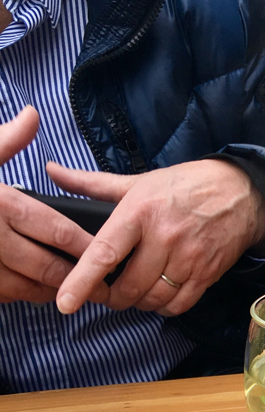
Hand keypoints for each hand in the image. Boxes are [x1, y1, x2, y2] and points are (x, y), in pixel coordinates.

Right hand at [0, 107, 97, 305]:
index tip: (106, 251)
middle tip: (99, 283)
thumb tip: (33, 116)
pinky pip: (3, 296)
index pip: (58, 230)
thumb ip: (6, 141)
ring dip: (51, 289)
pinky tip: (31, 286)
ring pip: (26, 288)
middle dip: (76, 276)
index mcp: (1, 204)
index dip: (87, 246)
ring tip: (68, 285)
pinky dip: (20, 294)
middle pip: (47, 267)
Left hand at [50, 159, 264, 316]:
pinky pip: (178, 305)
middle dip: (113, 297)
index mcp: (140, 211)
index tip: (66, 302)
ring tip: (135, 291)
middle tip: (108, 292)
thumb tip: (51, 171)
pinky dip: (164, 307)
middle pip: (128, 287)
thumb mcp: (138, 181)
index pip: (105, 252)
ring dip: (139, 303)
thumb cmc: (184, 186)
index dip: (82, 281)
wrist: (241, 193)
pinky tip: (160, 295)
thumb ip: (91, 183)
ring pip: (153, 300)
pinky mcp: (207, 273)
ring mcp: (189, 257)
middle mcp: (164, 236)